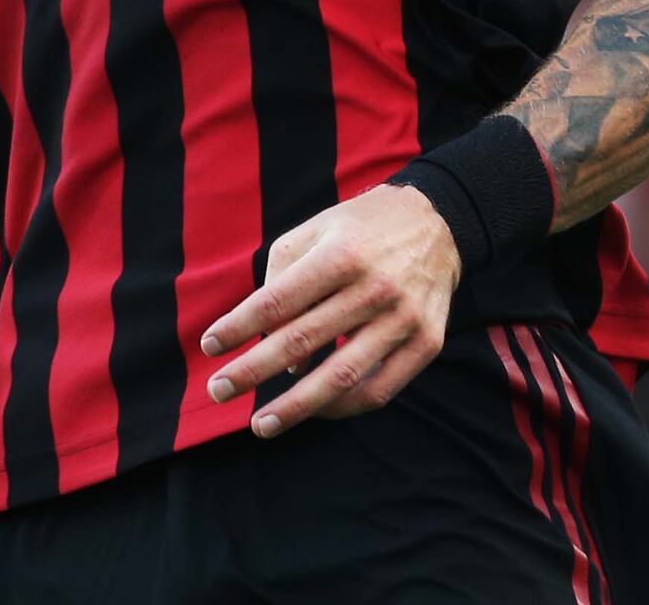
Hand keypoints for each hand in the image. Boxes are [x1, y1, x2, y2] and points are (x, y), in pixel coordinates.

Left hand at [199, 181, 460, 436]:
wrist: (439, 223)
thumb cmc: (361, 230)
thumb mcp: (316, 228)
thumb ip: (282, 275)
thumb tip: (266, 341)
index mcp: (341, 253)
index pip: (278, 300)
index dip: (238, 327)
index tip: (208, 347)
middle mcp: (375, 287)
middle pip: (301, 341)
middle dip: (252, 371)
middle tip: (217, 391)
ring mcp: (404, 319)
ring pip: (340, 378)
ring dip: (294, 406)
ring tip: (261, 425)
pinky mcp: (427, 343)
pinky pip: (379, 391)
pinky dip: (342, 408)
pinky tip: (315, 412)